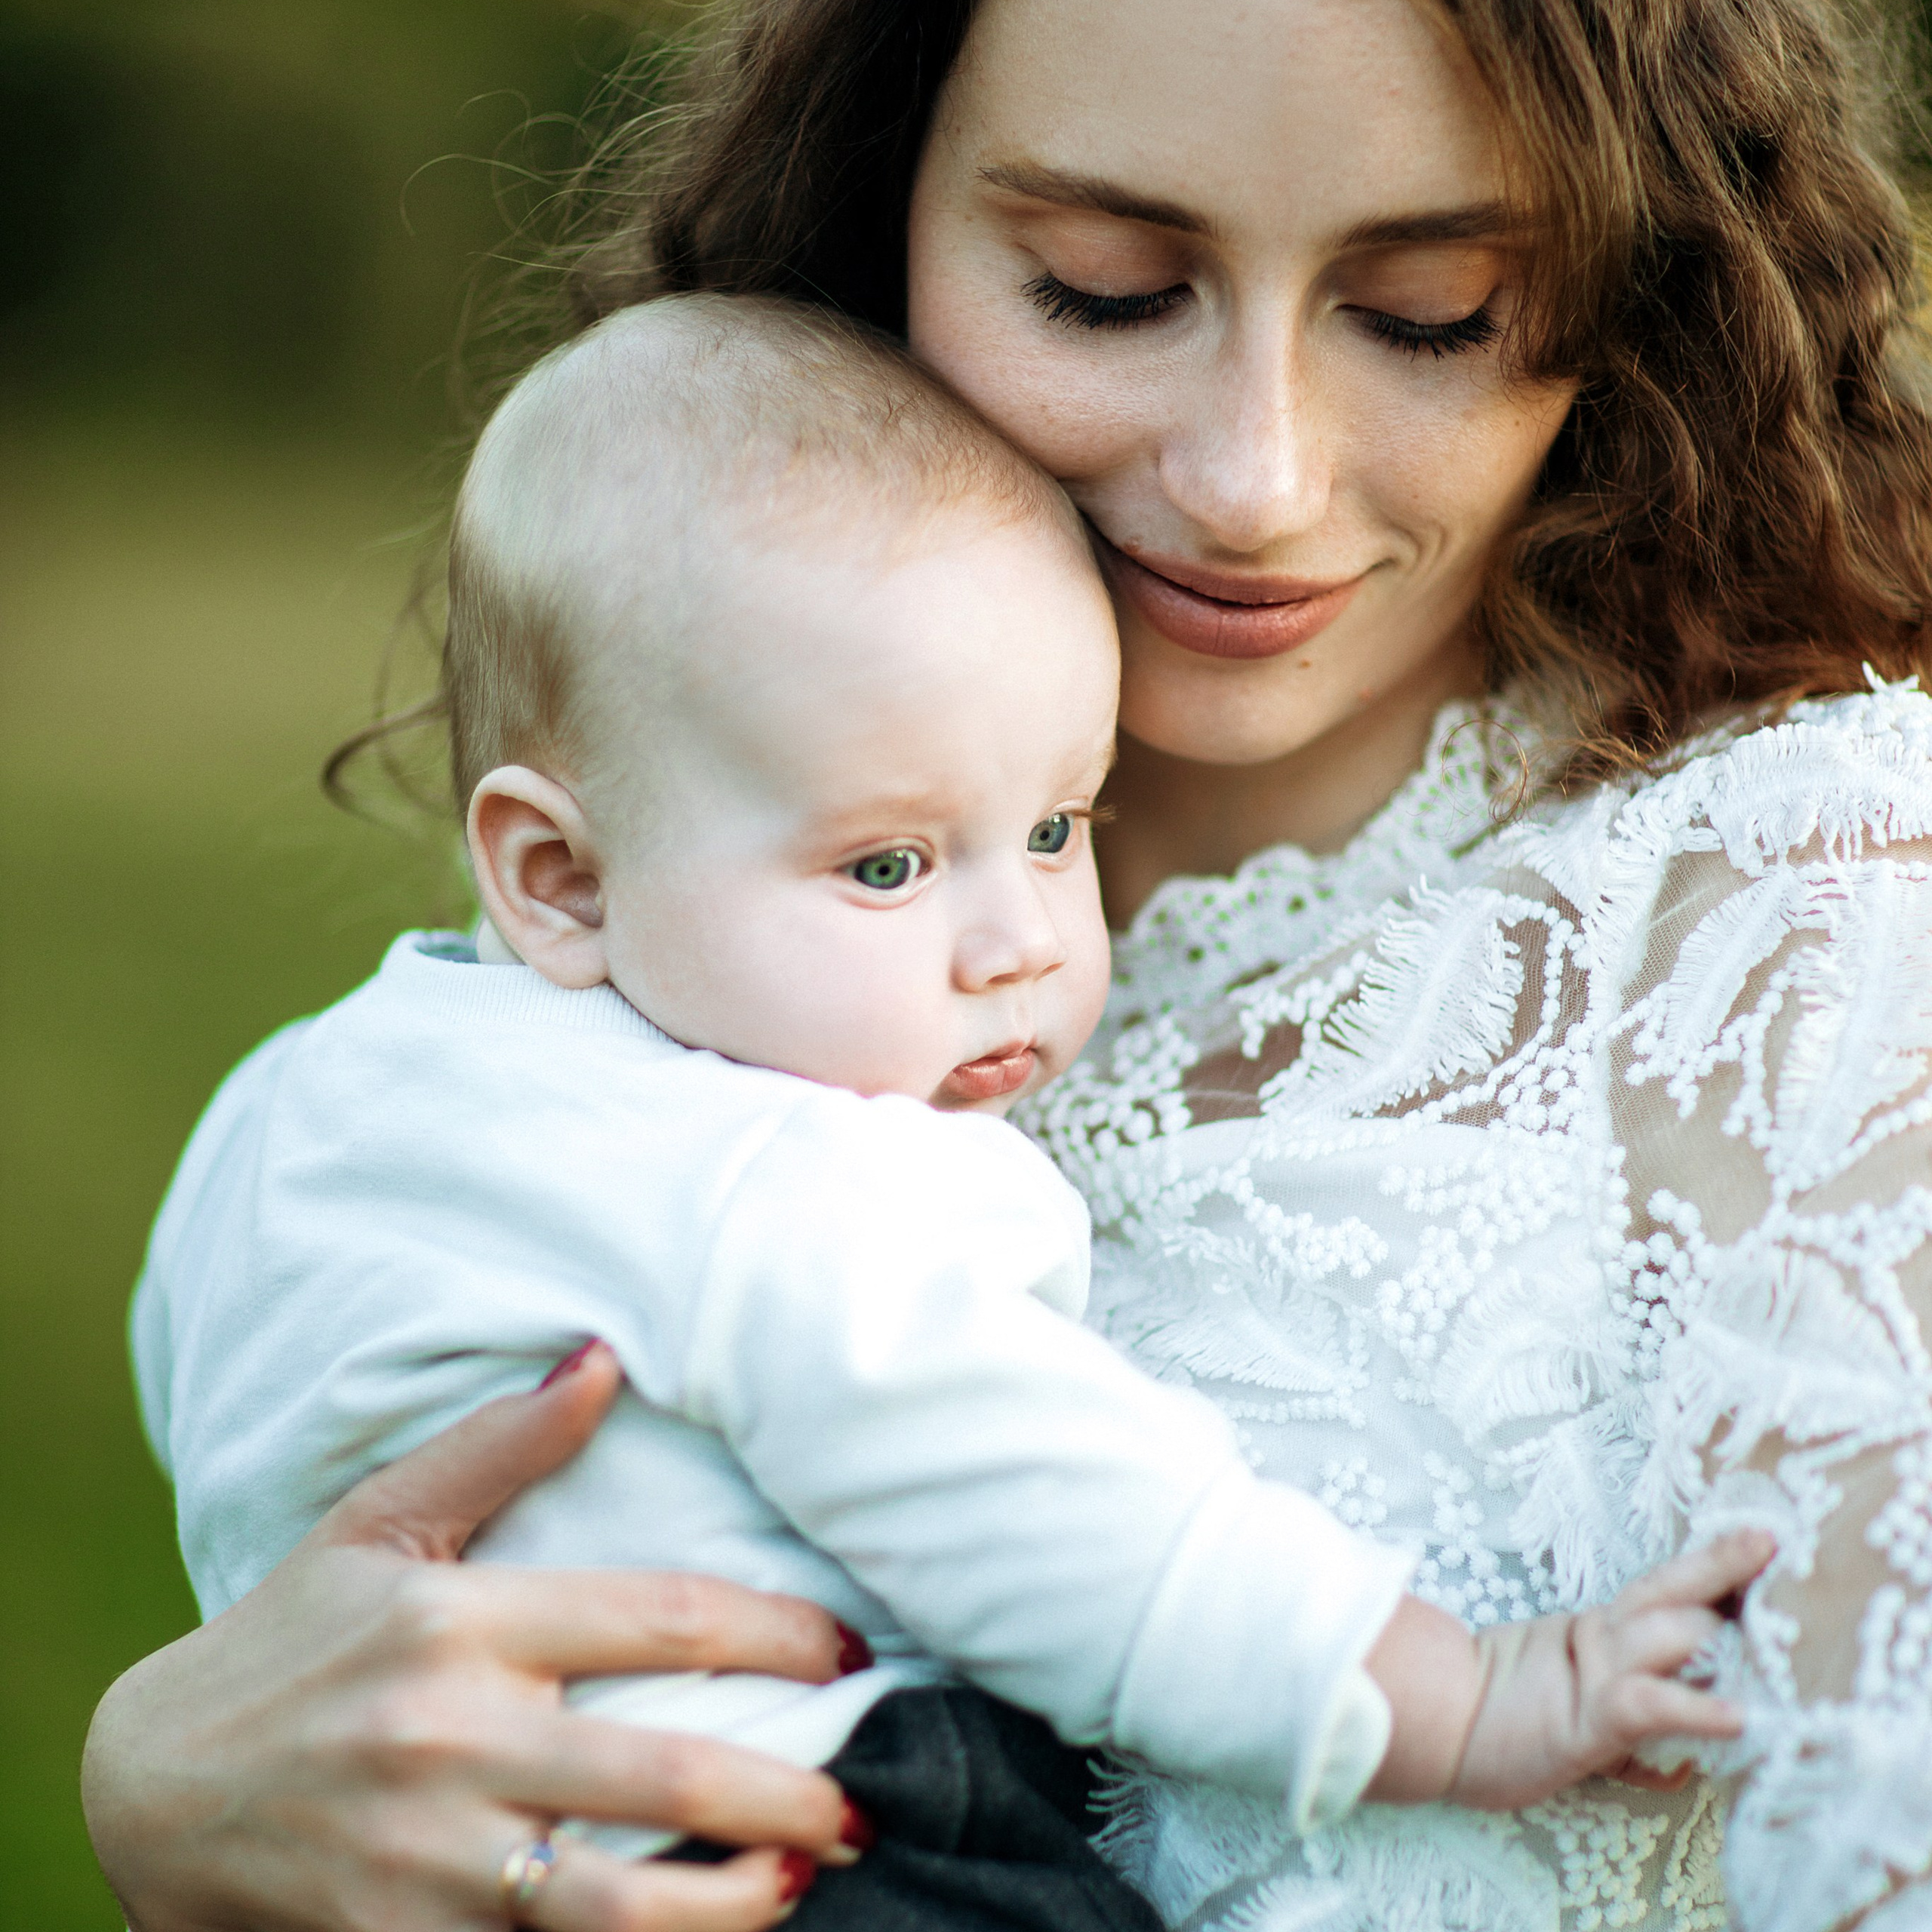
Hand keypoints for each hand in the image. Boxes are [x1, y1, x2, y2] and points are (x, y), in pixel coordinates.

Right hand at [83, 1342, 858, 1931]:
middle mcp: (448, 1737)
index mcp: (462, 1621)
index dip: (780, 1635)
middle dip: (787, 1792)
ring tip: (806, 1879)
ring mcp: (422, 1858)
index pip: (664, 1620)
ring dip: (736, 1903)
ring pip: (616, 1901)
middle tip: (864, 1799)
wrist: (148, 1788)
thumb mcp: (382, 1522)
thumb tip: (605, 1355)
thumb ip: (502, 1444)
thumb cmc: (292, 1637)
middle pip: (663, 1771)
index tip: (850, 1650)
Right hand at [1365, 1528, 1773, 1810]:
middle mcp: (1603, 1638)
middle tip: (1780, 1547)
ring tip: (1782, 1629)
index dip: (1719, 1561)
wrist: (1428, 1719)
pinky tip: (1739, 1717)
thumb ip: (1618, 1693)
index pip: (1671, 1585)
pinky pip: (1650, 1706)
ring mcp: (1594, 1672)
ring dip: (1726, 1634)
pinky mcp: (1586, 1719)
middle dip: (1732, 1576)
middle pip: (1680, 1594)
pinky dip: (1697, 1710)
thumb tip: (1682, 1720)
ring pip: (1672, 1634)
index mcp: (1599, 1626)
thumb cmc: (1498, 1713)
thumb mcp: (1567, 1691)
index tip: (1766, 1536)